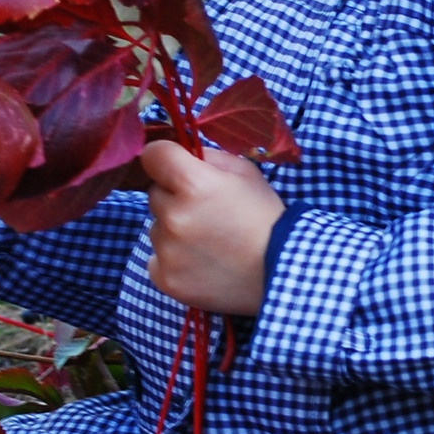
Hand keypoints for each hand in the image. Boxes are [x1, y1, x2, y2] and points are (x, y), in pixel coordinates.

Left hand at [142, 140, 284, 315]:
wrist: (281, 271)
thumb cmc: (264, 217)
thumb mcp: (244, 173)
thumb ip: (207, 157)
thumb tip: (179, 155)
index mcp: (194, 183)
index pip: (152, 155)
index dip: (164, 158)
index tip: (173, 166)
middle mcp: (175, 216)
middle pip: (155, 194)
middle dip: (174, 198)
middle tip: (206, 212)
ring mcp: (168, 251)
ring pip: (156, 228)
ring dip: (174, 230)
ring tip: (209, 242)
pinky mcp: (165, 278)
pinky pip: (156, 258)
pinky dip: (173, 259)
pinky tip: (201, 262)